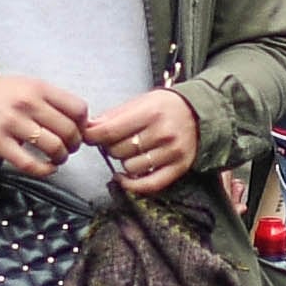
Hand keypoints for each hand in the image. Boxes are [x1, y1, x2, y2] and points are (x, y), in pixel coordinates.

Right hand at [0, 73, 94, 173]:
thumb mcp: (25, 85)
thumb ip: (50, 99)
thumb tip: (78, 120)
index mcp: (38, 88)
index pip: (77, 108)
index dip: (83, 124)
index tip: (79, 130)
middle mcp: (27, 103)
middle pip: (68, 130)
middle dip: (74, 144)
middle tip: (69, 148)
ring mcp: (12, 123)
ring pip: (53, 147)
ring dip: (61, 157)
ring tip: (57, 158)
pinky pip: (29, 164)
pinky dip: (44, 170)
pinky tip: (47, 168)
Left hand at [80, 87, 202, 193]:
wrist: (199, 113)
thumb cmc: (166, 106)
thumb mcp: (141, 101)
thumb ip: (114, 115)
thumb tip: (88, 128)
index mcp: (151, 112)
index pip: (110, 131)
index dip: (92, 136)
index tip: (87, 136)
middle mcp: (163, 133)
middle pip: (118, 151)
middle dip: (111, 147)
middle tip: (117, 140)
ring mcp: (172, 153)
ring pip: (130, 168)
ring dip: (124, 162)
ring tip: (131, 151)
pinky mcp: (179, 168)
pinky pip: (149, 185)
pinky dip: (132, 184)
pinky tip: (124, 177)